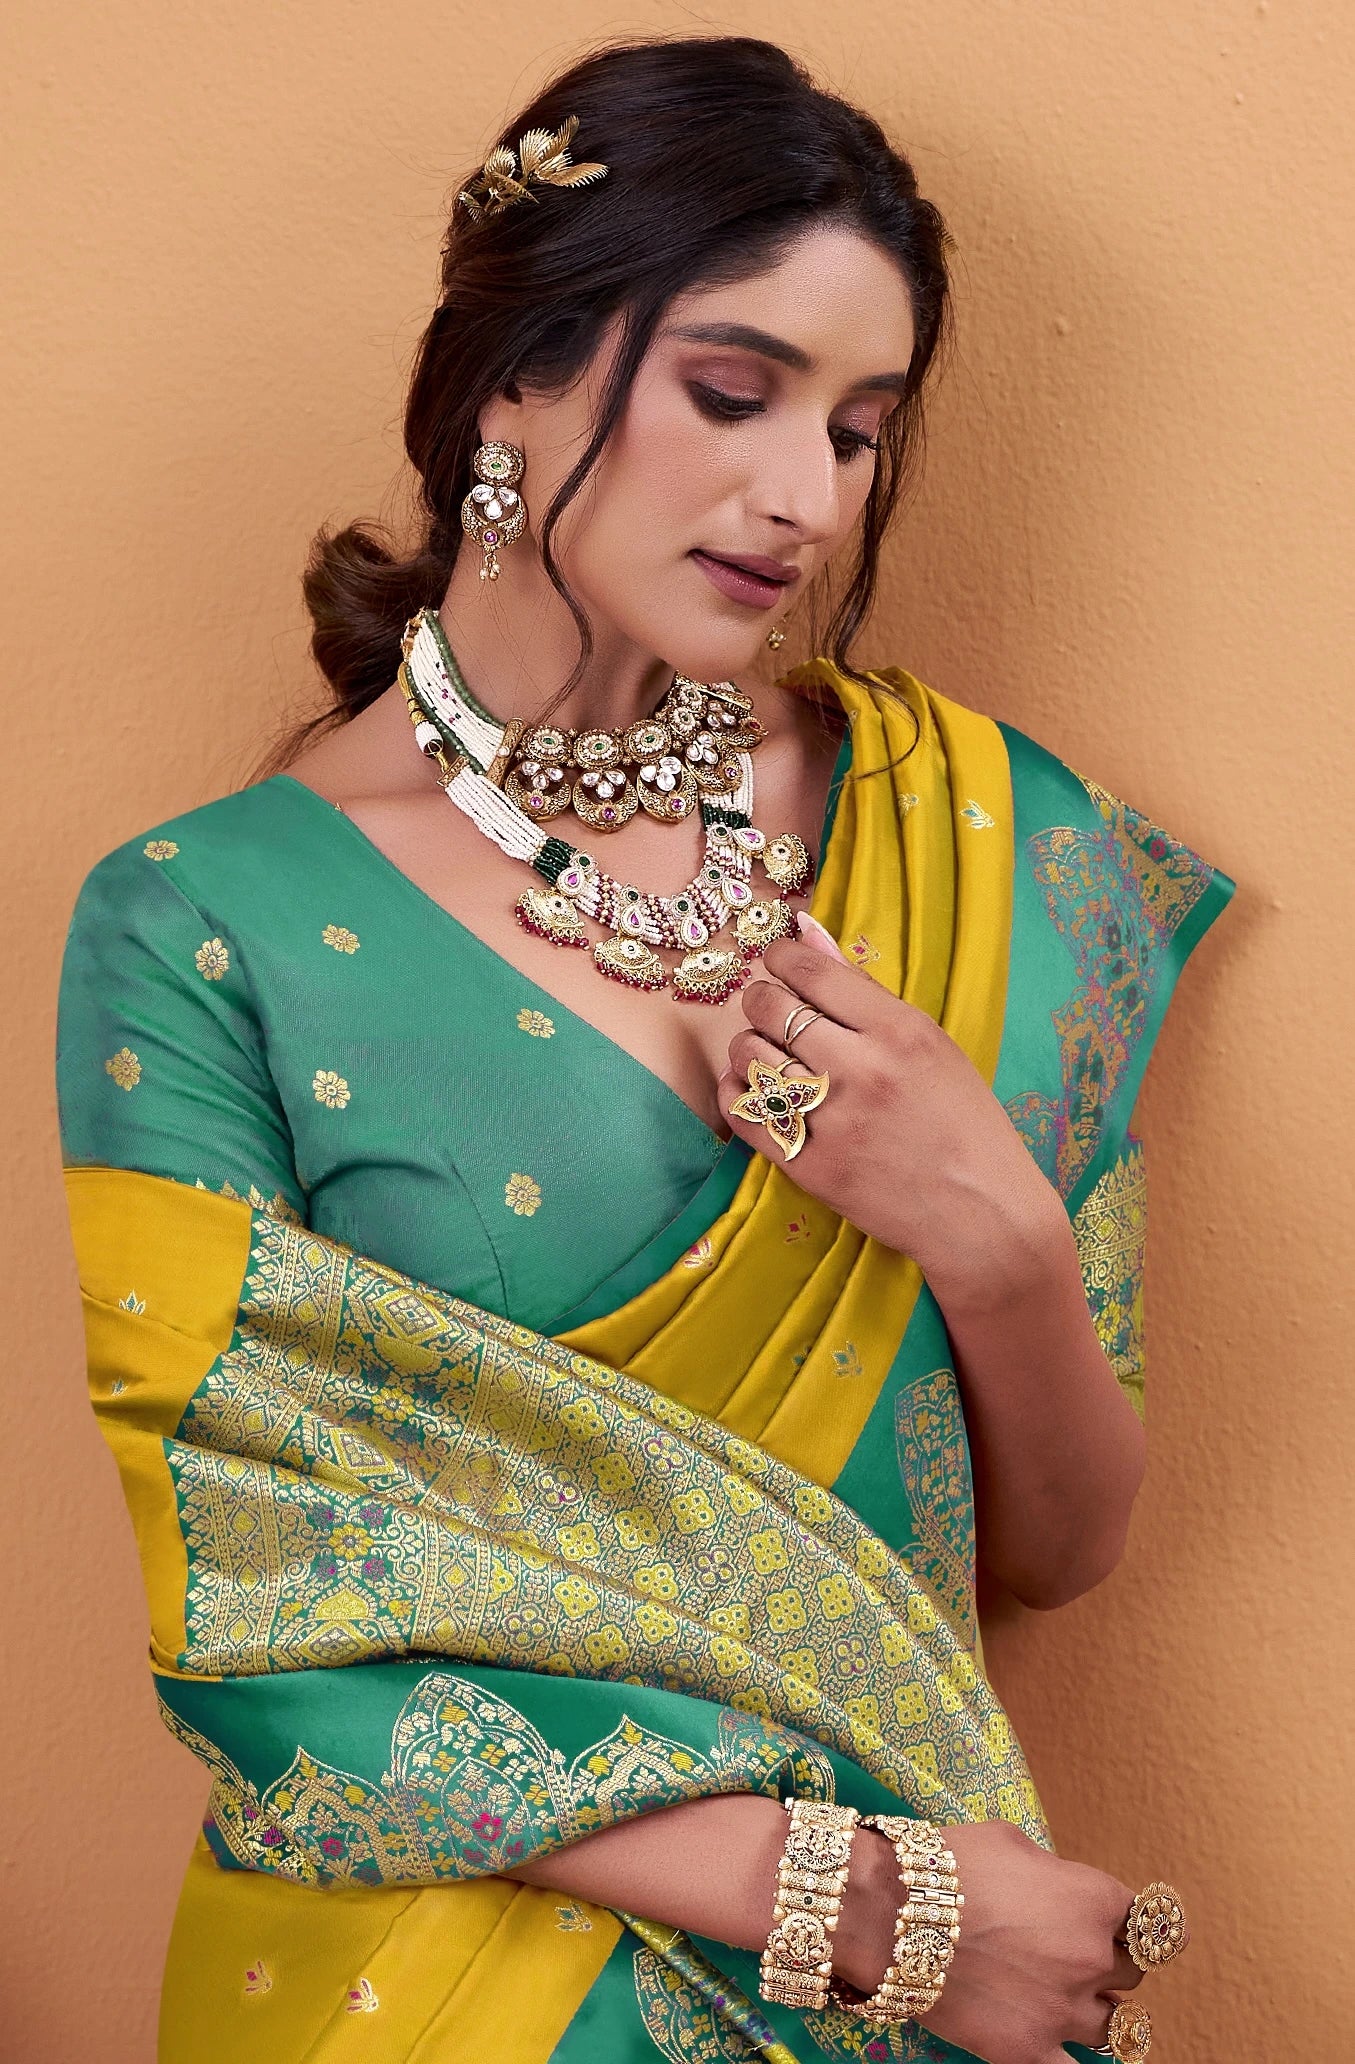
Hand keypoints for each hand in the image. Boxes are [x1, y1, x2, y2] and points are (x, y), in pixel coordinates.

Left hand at [719, 920, 1064, 1306]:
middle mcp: (862, 1070)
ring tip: (769, 1054)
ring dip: (748, 1046)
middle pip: (770, 1006)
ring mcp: (833, 1121)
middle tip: (772, 1011)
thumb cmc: (963, 1123)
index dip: (781, 959)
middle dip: (761, 999)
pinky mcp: (809, 1167)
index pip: (811, 971)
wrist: (982, 1214)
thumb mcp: (932, 1045)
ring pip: (748, 1055)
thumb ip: (864, 991)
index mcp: (900, 1031)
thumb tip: (806, 930)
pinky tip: (755, 1089)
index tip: (778, 964)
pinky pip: (742, 1112)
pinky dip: (737, 1092)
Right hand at [838, 1821, 1147, 2063]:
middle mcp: (1091, 1957)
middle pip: (1135, 1971)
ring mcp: (1064, 2010)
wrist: (895, 1914)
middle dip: (1113, 1960)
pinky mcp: (1032, 2051)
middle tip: (1078, 1952)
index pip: (1148, 1919)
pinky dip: (1072, 2059)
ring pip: (1116, 2024)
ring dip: (1098, 2009)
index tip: (1125, 1924)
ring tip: (1070, 2000)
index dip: (1132, 1920)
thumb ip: (1052, 1873)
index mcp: (1094, 1900)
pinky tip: (1058, 2045)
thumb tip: (1057, 1889)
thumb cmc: (952, 1865)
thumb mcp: (1013, 1843)